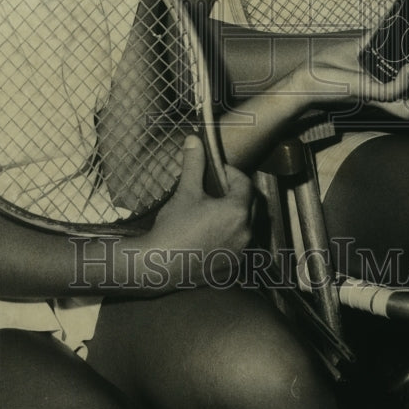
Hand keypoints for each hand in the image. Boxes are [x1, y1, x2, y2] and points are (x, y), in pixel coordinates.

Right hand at [137, 136, 252, 288]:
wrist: (158, 265)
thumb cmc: (174, 228)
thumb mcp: (185, 192)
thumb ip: (194, 164)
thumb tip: (194, 140)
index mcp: (238, 211)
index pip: (245, 183)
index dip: (231, 174)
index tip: (216, 172)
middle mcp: (246, 233)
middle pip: (249, 205)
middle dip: (235, 194)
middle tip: (216, 190)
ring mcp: (240, 253)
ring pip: (245, 227)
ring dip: (234, 216)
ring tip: (213, 212)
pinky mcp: (232, 268)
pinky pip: (238, 247)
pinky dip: (230, 238)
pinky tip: (210, 235)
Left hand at [294, 42, 408, 122]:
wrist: (305, 79)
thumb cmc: (329, 69)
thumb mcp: (359, 50)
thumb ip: (378, 39)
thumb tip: (391, 18)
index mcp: (389, 92)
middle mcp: (386, 100)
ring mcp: (377, 99)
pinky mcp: (365, 92)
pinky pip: (393, 94)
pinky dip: (404, 81)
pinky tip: (408, 65)